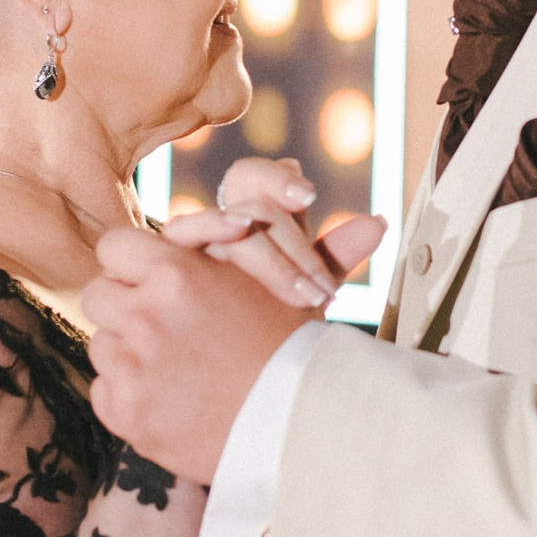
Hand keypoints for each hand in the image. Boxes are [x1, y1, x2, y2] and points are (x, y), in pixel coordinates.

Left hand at [88, 219, 371, 481]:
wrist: (296, 433)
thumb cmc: (300, 356)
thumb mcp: (299, 296)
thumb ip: (313, 251)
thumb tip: (377, 222)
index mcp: (179, 274)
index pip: (115, 247)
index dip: (132, 262)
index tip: (153, 280)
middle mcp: (147, 314)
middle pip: (99, 295)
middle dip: (125, 307)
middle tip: (160, 326)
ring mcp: (131, 365)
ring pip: (102, 343)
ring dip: (128, 352)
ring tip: (174, 367)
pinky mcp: (124, 411)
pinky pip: (105, 389)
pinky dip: (129, 395)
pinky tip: (170, 399)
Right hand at [158, 156, 363, 310]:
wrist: (216, 360)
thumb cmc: (260, 319)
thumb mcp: (299, 288)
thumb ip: (332, 255)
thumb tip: (379, 222)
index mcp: (246, 215)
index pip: (253, 177)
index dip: (277, 178)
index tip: (307, 195)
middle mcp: (215, 224)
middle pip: (248, 207)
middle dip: (292, 246)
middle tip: (323, 290)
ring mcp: (185, 247)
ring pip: (214, 227)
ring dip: (269, 262)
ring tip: (305, 296)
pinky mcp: (158, 268)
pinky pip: (175, 243)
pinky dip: (207, 239)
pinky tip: (234, 245)